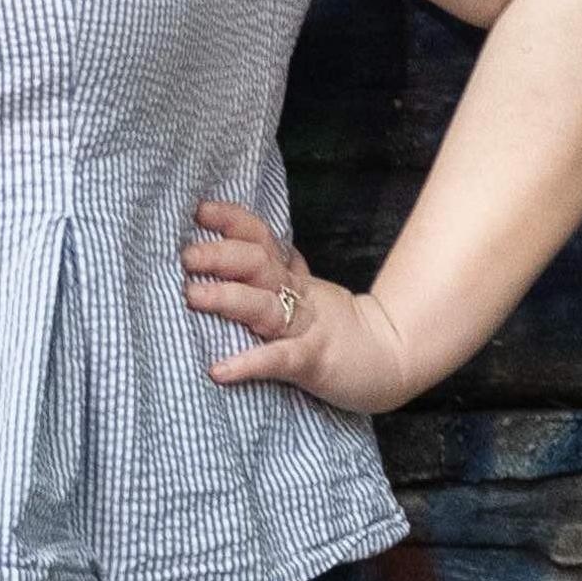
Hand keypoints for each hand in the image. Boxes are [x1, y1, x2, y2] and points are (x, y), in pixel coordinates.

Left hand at [182, 199, 424, 416]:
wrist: (394, 358)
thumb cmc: (339, 327)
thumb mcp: (308, 290)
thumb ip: (279, 268)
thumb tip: (240, 242)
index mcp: (292, 278)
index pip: (260, 239)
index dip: (232, 221)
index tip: (200, 210)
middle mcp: (296, 296)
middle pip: (258, 264)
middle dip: (220, 255)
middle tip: (187, 256)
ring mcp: (305, 328)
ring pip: (263, 306)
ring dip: (227, 298)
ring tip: (192, 297)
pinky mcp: (312, 362)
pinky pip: (278, 359)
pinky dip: (248, 364)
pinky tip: (219, 370)